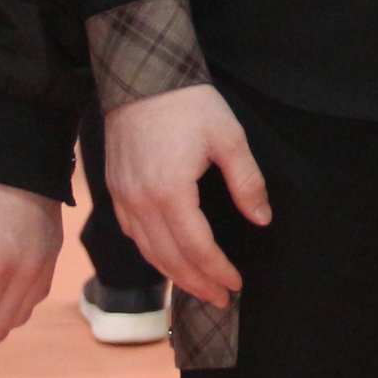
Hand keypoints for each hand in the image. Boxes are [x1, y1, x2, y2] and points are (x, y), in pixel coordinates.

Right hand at [105, 83, 271, 306]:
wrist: (142, 77)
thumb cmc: (188, 104)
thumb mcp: (229, 138)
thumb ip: (247, 182)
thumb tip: (262, 219)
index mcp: (171, 193)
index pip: (197, 248)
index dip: (217, 271)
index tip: (236, 284)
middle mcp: (141, 203)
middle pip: (170, 259)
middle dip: (197, 284)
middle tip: (221, 300)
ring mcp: (124, 198)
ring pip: (148, 251)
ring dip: (174, 275)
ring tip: (198, 288)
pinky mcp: (116, 190)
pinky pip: (133, 235)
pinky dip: (152, 254)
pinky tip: (168, 258)